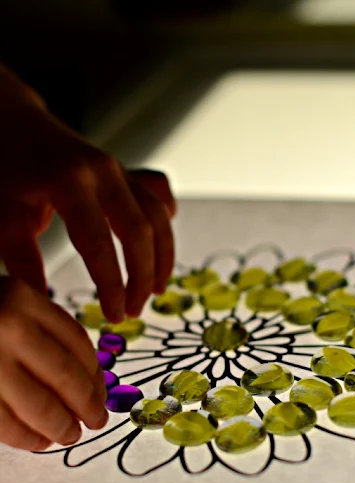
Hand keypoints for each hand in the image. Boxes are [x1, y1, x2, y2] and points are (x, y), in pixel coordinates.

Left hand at [0, 64, 175, 322]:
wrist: (12, 121)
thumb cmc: (4, 169)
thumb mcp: (5, 218)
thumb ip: (25, 263)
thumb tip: (44, 305)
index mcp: (70, 183)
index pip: (99, 245)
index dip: (111, 286)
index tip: (114, 316)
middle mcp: (104, 172)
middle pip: (140, 232)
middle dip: (141, 277)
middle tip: (133, 312)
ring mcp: (119, 169)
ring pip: (157, 217)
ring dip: (161, 257)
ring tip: (156, 290)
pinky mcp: (126, 172)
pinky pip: (157, 199)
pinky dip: (164, 225)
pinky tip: (160, 248)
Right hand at [0, 277, 108, 450]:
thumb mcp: (7, 302)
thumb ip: (40, 329)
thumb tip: (88, 378)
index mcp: (22, 298)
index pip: (77, 342)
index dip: (94, 373)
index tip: (101, 390)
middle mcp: (6, 326)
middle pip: (66, 376)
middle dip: (87, 405)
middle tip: (97, 420)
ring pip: (40, 404)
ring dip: (61, 426)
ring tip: (69, 435)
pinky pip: (5, 423)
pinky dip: (26, 437)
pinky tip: (38, 441)